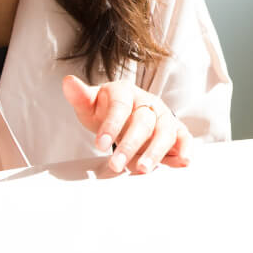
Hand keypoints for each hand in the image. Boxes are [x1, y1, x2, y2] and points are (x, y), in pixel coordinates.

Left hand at [62, 75, 188, 174]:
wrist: (125, 111)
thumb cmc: (107, 109)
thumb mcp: (90, 104)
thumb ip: (80, 97)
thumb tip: (68, 82)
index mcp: (125, 92)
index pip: (120, 106)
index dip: (111, 125)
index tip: (99, 144)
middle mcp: (147, 102)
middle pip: (143, 122)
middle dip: (130, 145)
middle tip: (116, 165)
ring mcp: (163, 116)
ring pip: (164, 132)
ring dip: (155, 152)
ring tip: (141, 169)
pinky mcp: (175, 129)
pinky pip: (183, 138)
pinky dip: (184, 149)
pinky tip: (181, 162)